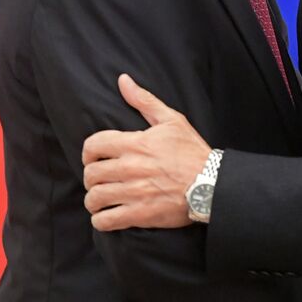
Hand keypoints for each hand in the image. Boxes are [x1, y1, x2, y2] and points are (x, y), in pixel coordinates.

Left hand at [82, 74, 211, 230]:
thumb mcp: (172, 120)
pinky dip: (101, 221)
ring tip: (100, 200)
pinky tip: (106, 217)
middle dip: (90, 178)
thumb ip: (144, 101)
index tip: (93, 158)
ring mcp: (135, 193)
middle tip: (98, 181)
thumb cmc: (193, 152)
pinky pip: (107, 221)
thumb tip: (123, 81)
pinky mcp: (141, 214)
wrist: (213, 184)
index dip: (88, 152)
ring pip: (95, 198)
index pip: (94, 145)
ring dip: (93, 200)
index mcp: (136, 144)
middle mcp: (132, 168)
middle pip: (91, 174)